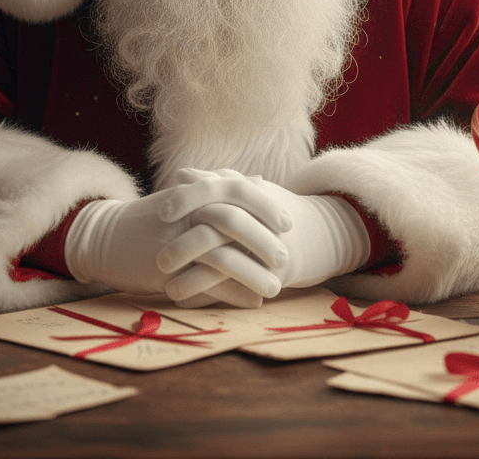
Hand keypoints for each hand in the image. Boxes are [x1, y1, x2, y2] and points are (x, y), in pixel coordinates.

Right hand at [64, 176, 289, 297]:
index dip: (266, 206)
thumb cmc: (154, 218)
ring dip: (253, 274)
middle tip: (285, 257)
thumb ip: (222, 188)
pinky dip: (232, 294)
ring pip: (221, 255)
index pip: (238, 191)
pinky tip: (252, 302)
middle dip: (263, 241)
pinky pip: (205, 283)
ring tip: (276, 288)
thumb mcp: (187, 197)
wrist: (107, 237)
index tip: (289, 223)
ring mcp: (174, 239)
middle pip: (232, 221)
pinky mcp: (165, 268)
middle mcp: (185, 212)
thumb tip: (259, 180)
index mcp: (195, 191)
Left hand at [157, 169, 370, 303]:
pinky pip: (237, 289)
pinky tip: (189, 303)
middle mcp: (260, 218)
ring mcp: (268, 247)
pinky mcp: (273, 276)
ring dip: (195, 279)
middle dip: (186, 245)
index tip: (162, 212)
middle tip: (159, 260)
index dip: (188, 198)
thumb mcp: (247, 193)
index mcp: (251, 192)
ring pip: (227, 262)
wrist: (319, 236)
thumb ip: (216, 183)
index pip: (216, 189)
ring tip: (168, 289)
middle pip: (220, 225)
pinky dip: (210, 298)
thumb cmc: (270, 213)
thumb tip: (183, 176)